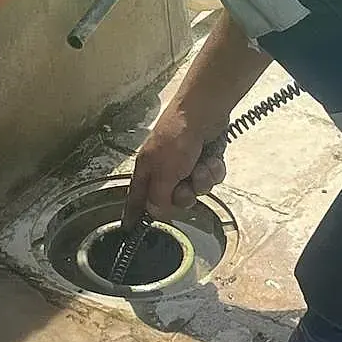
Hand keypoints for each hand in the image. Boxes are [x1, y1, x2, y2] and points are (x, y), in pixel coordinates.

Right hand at [124, 101, 227, 224]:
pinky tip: (212, 159)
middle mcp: (164, 169)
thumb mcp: (164, 173)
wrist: (203, 112)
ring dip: (202, 180)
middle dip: (184, 195)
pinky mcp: (203, 158)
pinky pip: (210, 177)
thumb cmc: (177, 137)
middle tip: (185, 184)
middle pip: (173, 200)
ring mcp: (185, 164)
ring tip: (201, 165)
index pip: (136, 198)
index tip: (129, 228)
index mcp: (147, 170)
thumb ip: (159, 197)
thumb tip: (156, 213)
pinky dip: (213, 170)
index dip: (133, 213)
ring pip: (196, 189)